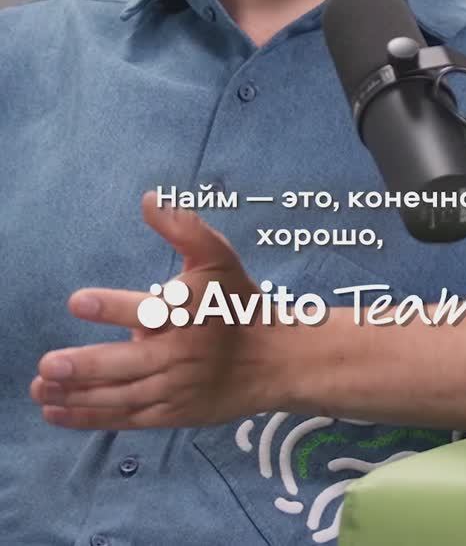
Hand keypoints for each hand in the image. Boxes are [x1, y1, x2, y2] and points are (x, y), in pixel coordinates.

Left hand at [30, 192, 284, 428]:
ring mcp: (175, 388)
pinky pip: (126, 417)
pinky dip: (92, 417)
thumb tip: (149, 198)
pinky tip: (58, 411)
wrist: (273, 359)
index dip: (112, 307)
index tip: (77, 301)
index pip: (148, 309)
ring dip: (78, 394)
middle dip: (86, 365)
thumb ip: (183, 227)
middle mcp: (180, 353)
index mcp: (189, 313)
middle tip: (49, 364)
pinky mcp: (171, 414)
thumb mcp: (218, 256)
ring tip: (41, 388)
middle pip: (128, 362)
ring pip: (121, 395)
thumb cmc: (237, 301)